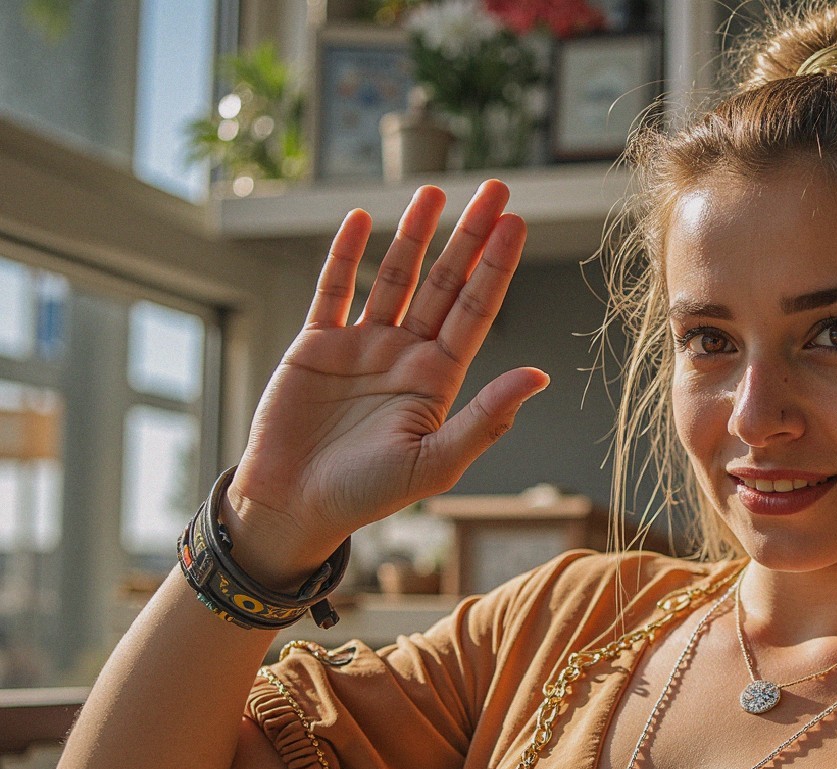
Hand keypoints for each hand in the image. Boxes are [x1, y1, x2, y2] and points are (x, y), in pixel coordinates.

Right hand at [227, 181, 546, 585]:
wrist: (294, 507)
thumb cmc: (367, 496)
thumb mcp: (435, 462)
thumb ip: (486, 419)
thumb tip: (540, 375)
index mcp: (439, 381)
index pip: (475, 312)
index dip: (496, 268)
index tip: (518, 225)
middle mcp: (406, 355)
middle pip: (444, 283)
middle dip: (470, 237)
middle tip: (497, 190)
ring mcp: (361, 347)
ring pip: (394, 277)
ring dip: (414, 234)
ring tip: (434, 191)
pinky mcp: (316, 346)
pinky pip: (333, 291)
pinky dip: (345, 256)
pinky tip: (360, 220)